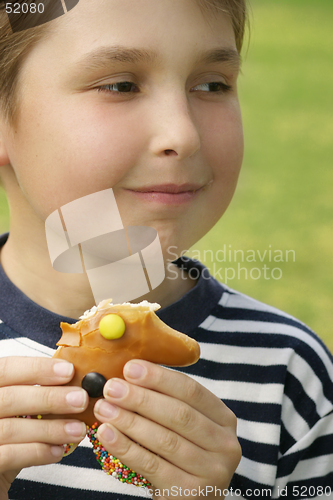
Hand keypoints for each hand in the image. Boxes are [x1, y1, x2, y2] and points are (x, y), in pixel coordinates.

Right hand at [0, 357, 88, 498]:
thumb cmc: (8, 440)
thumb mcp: (19, 413)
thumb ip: (37, 398)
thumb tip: (76, 385)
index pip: (6, 368)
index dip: (37, 368)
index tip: (69, 370)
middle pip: (10, 397)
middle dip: (49, 397)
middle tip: (81, 400)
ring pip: (11, 427)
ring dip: (51, 428)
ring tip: (78, 429)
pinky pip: (9, 456)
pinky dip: (37, 452)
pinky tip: (58, 451)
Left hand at [94, 360, 240, 498]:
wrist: (189, 499)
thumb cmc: (181, 455)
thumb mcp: (186, 427)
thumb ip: (168, 400)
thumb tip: (130, 371)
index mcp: (224, 419)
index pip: (191, 391)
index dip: (160, 377)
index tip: (130, 367)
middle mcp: (225, 444)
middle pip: (179, 414)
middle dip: (141, 398)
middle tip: (111, 387)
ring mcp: (212, 471)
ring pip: (165, 440)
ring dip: (130, 421)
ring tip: (104, 408)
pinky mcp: (190, 492)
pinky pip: (152, 465)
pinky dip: (126, 448)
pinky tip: (106, 434)